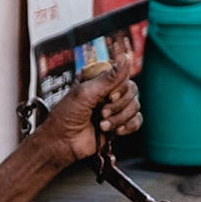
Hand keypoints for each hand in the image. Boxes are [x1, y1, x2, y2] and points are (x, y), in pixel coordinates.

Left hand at [30, 54, 142, 168]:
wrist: (63, 143)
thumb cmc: (66, 116)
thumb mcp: (85, 93)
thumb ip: (108, 78)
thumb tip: (126, 58)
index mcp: (98, 79)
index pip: (123, 74)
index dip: (120, 87)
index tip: (109, 96)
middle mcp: (108, 91)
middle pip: (132, 91)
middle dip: (118, 105)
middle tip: (102, 113)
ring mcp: (115, 108)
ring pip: (135, 106)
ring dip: (120, 118)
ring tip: (103, 126)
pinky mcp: (119, 123)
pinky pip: (137, 121)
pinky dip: (128, 126)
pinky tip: (117, 131)